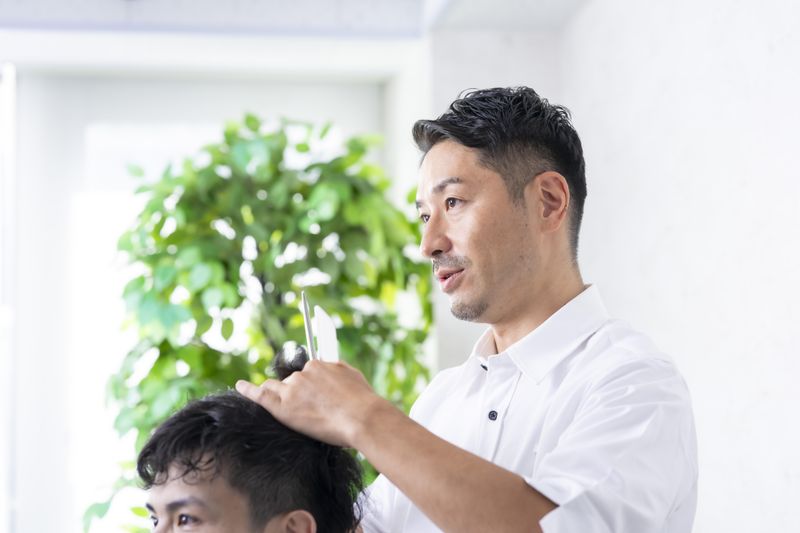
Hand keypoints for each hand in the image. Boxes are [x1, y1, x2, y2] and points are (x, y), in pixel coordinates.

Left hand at [235, 360, 385, 446]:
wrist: (363, 418)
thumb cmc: (362, 401)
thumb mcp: (352, 375)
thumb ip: (335, 370)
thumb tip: (329, 367)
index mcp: (318, 365)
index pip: (306, 372)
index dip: (309, 385)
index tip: (313, 393)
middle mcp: (302, 374)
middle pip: (291, 381)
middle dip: (297, 392)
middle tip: (310, 408)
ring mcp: (292, 390)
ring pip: (276, 388)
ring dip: (280, 395)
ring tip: (286, 406)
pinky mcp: (284, 408)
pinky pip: (260, 395)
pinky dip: (248, 389)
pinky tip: (239, 386)